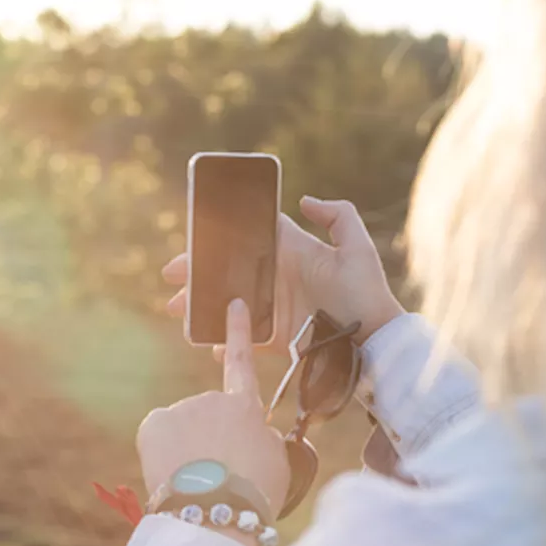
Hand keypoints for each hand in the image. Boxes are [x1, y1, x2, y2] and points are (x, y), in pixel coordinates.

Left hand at [137, 299, 290, 539]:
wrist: (217, 513)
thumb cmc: (254, 493)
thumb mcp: (277, 460)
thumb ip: (263, 436)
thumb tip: (251, 434)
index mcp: (246, 406)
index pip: (242, 361)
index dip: (238, 332)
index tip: (233, 303)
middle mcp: (212, 398)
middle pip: (208, 416)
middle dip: (210, 439)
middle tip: (220, 475)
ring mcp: (181, 408)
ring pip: (182, 431)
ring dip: (188, 451)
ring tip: (199, 482)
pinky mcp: (154, 423)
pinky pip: (158, 438)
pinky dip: (163, 455)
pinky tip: (174, 475)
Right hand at [163, 196, 404, 355]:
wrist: (375, 339)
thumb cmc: (367, 292)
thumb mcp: (357, 248)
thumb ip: (338, 216)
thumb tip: (305, 200)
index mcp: (291, 252)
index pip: (248, 239)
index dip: (219, 239)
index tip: (193, 241)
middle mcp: (277, 279)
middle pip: (228, 272)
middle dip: (197, 275)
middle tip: (170, 279)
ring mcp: (275, 309)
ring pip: (230, 304)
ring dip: (202, 307)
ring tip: (179, 312)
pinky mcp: (278, 338)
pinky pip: (246, 339)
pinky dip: (227, 342)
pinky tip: (210, 345)